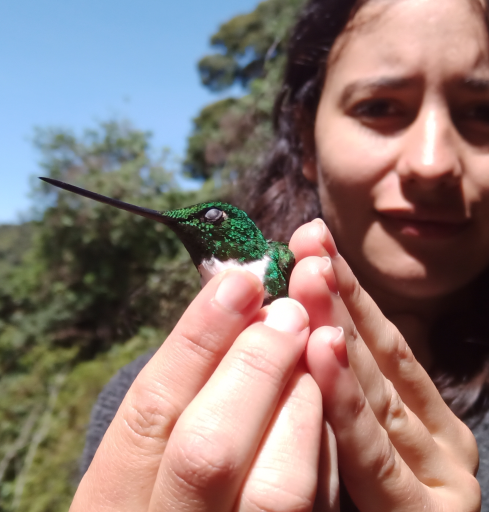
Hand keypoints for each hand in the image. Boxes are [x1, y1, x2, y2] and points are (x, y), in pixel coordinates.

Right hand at [70, 269, 324, 511]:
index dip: (198, 338)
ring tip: (314, 346)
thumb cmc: (161, 483)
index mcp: (110, 498)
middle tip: (288, 309)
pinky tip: (321, 398)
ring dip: (302, 401)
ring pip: (277, 489)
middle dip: (255, 365)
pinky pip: (317, 506)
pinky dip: (323, 445)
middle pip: (209, 451)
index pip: (151, 410)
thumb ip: (183, 391)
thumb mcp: (148, 449)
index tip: (238, 281)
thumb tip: (238, 305)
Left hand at [289, 219, 480, 510]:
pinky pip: (370, 457)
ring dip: (340, 326)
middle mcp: (435, 443)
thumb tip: (289, 318)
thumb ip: (328, 387)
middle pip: (374, 356)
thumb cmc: (368, 498)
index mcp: (418, 420)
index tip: (311, 238)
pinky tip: (323, 347)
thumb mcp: (351, 434)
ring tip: (311, 272)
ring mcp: (437, 480)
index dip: (346, 288)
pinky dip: (346, 401)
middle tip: (307, 242)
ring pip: (376, 391)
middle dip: (337, 297)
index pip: (378, 340)